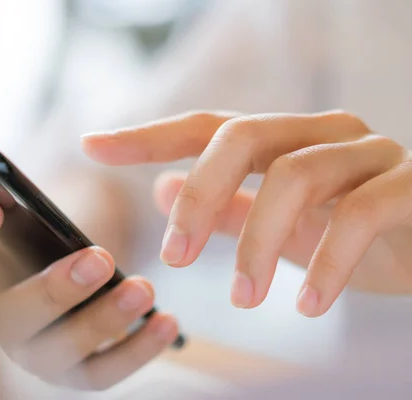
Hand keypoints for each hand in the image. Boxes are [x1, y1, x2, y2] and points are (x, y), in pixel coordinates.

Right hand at [0, 177, 178, 389]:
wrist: (51, 262)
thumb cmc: (24, 228)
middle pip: (5, 319)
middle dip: (50, 291)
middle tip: (98, 258)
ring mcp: (31, 352)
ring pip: (59, 352)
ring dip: (103, 322)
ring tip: (144, 288)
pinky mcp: (73, 371)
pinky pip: (103, 372)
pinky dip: (138, 350)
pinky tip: (168, 322)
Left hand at [82, 110, 411, 317]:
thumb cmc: (354, 239)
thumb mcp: (279, 228)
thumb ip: (224, 207)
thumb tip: (160, 191)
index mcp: (286, 139)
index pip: (206, 126)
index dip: (147, 136)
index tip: (91, 146)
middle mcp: (323, 132)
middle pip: (242, 136)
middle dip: (200, 196)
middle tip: (175, 259)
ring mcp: (370, 153)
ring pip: (296, 177)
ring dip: (256, 244)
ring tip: (243, 299)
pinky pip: (361, 214)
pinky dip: (326, 264)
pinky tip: (304, 305)